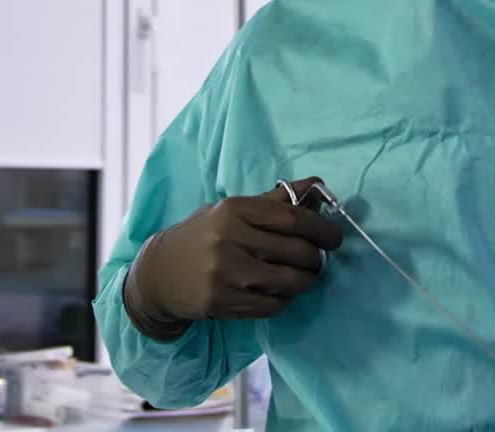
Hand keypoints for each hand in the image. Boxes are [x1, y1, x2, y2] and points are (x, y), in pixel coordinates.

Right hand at [123, 179, 343, 337]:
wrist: (160, 272)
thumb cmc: (204, 235)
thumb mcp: (233, 210)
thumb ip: (275, 200)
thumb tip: (318, 187)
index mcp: (235, 210)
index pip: (291, 217)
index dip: (321, 227)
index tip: (334, 236)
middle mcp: (229, 239)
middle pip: (294, 250)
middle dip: (317, 258)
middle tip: (321, 259)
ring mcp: (225, 274)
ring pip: (287, 282)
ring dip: (306, 281)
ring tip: (306, 277)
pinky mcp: (221, 304)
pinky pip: (271, 306)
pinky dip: (285, 301)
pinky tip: (282, 293)